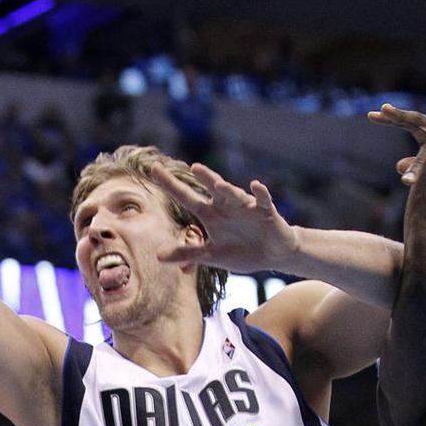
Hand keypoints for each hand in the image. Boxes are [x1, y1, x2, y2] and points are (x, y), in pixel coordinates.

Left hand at [151, 163, 298, 273]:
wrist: (273, 254)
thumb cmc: (241, 251)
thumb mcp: (211, 255)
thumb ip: (187, 253)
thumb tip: (158, 257)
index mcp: (211, 214)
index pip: (187, 197)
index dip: (171, 185)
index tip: (153, 170)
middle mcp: (226, 206)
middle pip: (212, 189)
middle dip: (204, 177)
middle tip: (193, 167)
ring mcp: (246, 207)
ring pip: (235, 194)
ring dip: (228, 190)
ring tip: (217, 184)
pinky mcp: (266, 212)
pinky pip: (263, 200)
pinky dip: (260, 193)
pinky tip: (256, 186)